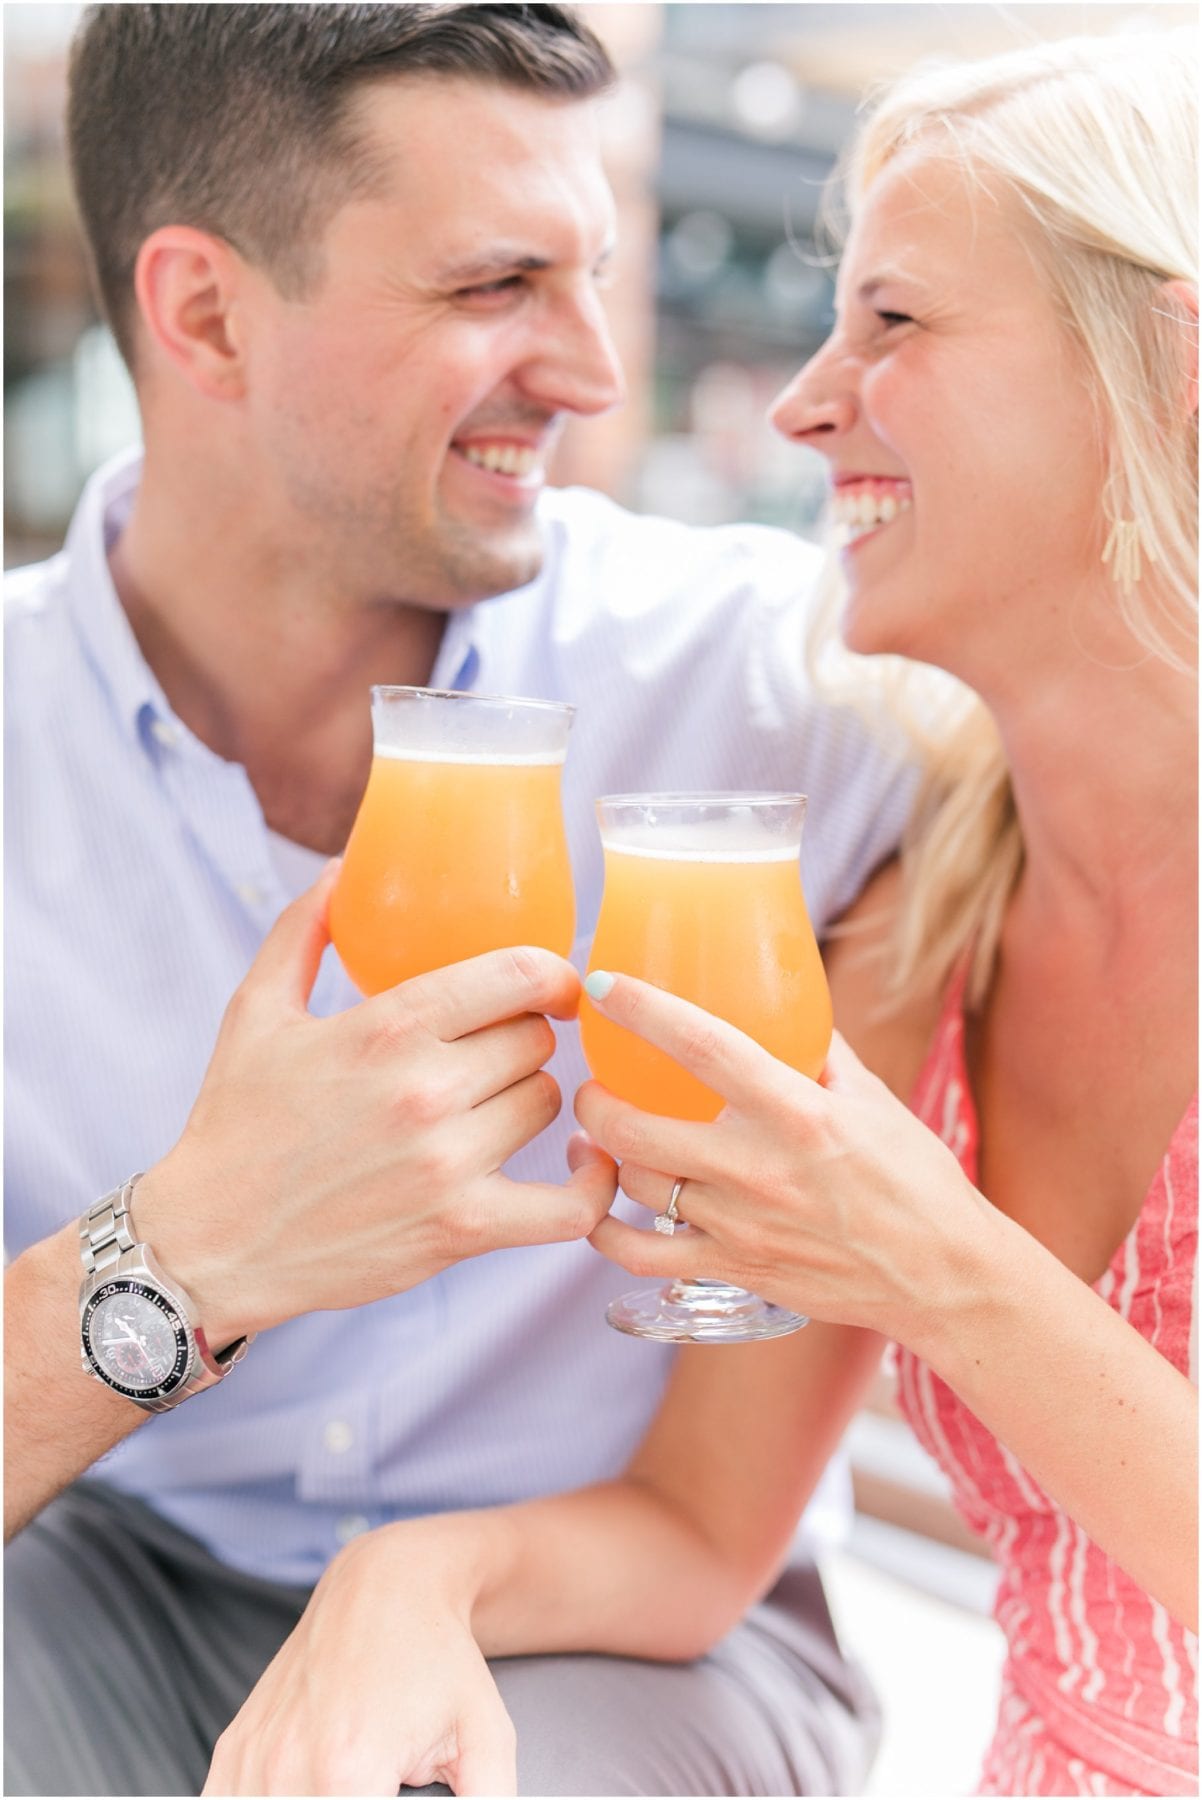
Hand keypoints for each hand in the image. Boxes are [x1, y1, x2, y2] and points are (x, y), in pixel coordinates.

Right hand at [138, 863, 616, 1343]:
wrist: (210, 1242)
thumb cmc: (235, 1123)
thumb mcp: (255, 1012)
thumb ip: (302, 930)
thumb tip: (340, 867)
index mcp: (386, 1027)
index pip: (518, 973)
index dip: (549, 974)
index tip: (550, 986)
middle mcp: (424, 1090)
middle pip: (534, 1038)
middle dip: (521, 1038)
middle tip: (493, 1053)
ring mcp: (448, 1163)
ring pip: (548, 1103)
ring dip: (530, 1101)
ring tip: (495, 1105)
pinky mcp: (462, 1229)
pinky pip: (571, 1205)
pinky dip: (593, 1184)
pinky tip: (586, 1162)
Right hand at [204, 1526, 515, 1796]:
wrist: (389, 1584)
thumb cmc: (441, 1661)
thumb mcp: (488, 1742)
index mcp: (348, 1773)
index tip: (398, 1799)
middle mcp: (287, 1767)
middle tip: (379, 1790)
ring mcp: (254, 1756)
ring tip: (344, 1789)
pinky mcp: (235, 1747)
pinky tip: (300, 1795)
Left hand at [577, 973, 991, 1341]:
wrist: (943, 1275)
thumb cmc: (915, 1180)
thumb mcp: (874, 1098)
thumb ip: (818, 1051)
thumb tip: (778, 1002)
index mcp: (797, 1113)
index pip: (704, 1047)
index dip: (645, 1012)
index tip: (605, 987)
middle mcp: (759, 1169)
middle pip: (637, 1129)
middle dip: (594, 1098)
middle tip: (591, 1081)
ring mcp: (741, 1226)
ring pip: (634, 1185)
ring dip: (601, 1154)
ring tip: (593, 1134)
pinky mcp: (734, 1271)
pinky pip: (640, 1255)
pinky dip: (606, 1232)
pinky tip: (600, 1206)